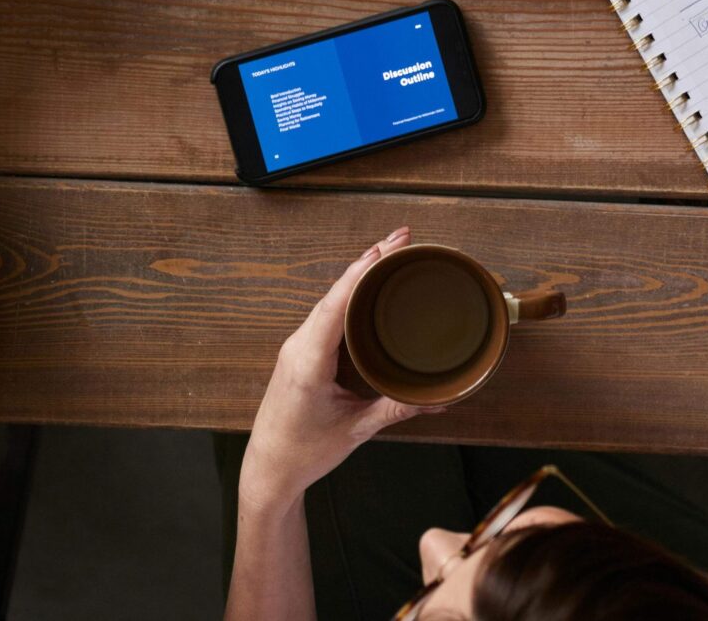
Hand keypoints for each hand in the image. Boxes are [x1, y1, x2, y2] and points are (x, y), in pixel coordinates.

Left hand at [240, 227, 434, 510]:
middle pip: (336, 292)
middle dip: (369, 261)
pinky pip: (326, 312)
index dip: (361, 272)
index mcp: (309, 361)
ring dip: (358, 273)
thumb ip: (396, 408)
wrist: (267, 470)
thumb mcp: (355, 429)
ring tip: (390, 250)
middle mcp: (299, 346)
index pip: (336, 304)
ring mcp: (297, 346)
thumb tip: (440, 399)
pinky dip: (348, 293)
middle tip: (402, 237)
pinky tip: (366, 284)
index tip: (385, 247)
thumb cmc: (305, 452)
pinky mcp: (300, 351)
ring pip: (330, 299)